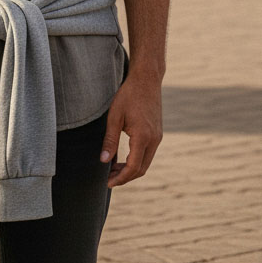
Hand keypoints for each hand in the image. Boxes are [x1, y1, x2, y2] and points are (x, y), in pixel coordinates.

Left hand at [100, 67, 162, 187]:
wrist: (147, 80)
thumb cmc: (128, 95)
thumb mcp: (114, 117)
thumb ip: (110, 140)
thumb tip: (104, 161)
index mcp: (143, 137)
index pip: (133, 167)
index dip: (120, 178)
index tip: (108, 182)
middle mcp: (154, 140)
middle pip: (141, 169)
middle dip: (125, 177)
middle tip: (108, 179)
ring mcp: (158, 137)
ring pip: (145, 162)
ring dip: (130, 169)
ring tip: (113, 169)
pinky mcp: (157, 133)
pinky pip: (147, 153)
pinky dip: (136, 160)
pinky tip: (122, 158)